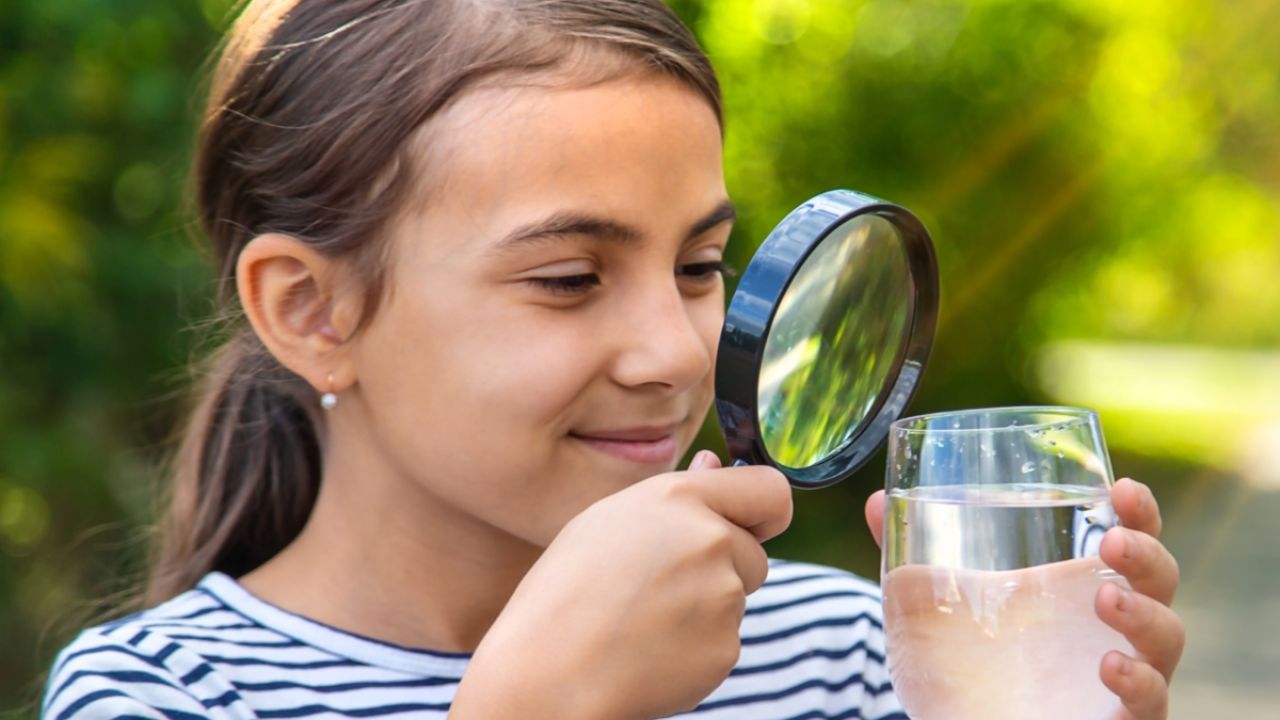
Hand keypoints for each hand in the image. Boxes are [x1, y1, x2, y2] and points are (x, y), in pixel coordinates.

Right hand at [454, 451, 792, 719]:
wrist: (549, 671)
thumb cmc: (564, 590)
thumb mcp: (606, 520)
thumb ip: (673, 495)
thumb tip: (714, 463)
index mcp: (679, 499)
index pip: (770, 490)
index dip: (763, 511)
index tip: (750, 525)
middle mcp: (711, 541)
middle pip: (754, 554)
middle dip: (725, 568)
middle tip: (660, 587)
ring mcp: (723, 598)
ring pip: (735, 601)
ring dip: (705, 609)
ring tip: (641, 620)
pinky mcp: (724, 650)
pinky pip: (722, 644)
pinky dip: (695, 649)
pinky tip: (648, 650)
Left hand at [864, 478, 1184, 719]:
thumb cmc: (963, 670)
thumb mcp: (930, 610)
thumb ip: (908, 558)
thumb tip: (874, 502)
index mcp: (1078, 587)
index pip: (1131, 538)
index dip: (1140, 512)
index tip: (1123, 488)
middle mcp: (1112, 630)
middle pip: (1161, 582)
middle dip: (1148, 555)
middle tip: (1114, 541)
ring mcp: (1122, 678)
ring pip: (1167, 640)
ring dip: (1145, 615)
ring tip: (1106, 599)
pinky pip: (1152, 705)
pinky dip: (1140, 684)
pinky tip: (1109, 666)